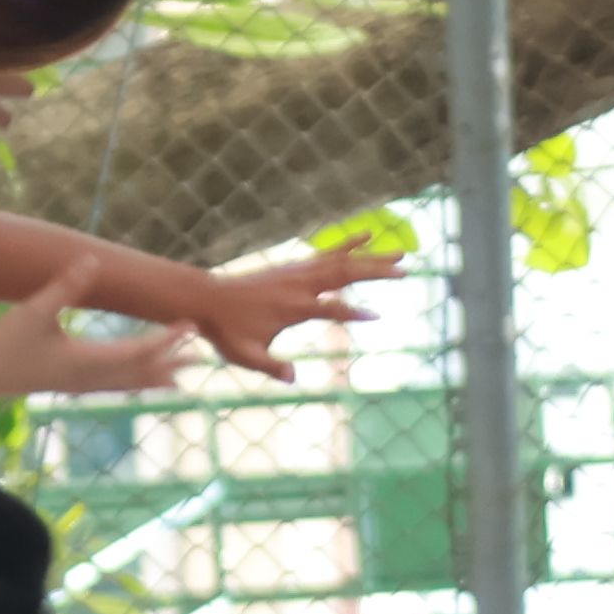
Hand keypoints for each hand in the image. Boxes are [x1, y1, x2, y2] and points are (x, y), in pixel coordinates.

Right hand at [0, 268, 191, 401]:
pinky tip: (137, 381)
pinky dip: (134, 383)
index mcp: (85, 362)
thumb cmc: (3, 343)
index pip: (137, 352)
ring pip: (127, 384)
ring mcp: (79, 385)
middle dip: (170, 363)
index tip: (190, 326)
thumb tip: (90, 260)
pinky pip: (113, 386)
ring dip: (155, 377)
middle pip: (140, 374)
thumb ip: (64, 286)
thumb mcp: (33, 310)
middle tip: (202, 357)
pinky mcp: (70, 385)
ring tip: (182, 379)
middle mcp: (88, 379)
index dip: (166, 340)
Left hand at [187, 239, 409, 380]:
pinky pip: (328, 253)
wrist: (208, 298)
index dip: (352, 314)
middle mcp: (299, 284)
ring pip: (341, 260)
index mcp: (292, 307)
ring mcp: (298, 272)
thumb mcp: (245, 355)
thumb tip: (293, 378)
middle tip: (405, 271)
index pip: (330, 308)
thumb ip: (270, 366)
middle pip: (344, 274)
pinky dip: (349, 244)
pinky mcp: (295, 266)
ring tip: (400, 255)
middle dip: (375, 272)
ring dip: (371, 257)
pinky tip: (368, 235)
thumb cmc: (226, 331)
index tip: (377, 315)